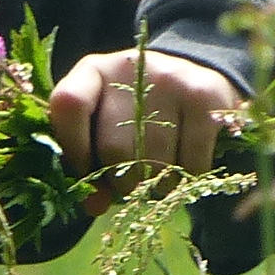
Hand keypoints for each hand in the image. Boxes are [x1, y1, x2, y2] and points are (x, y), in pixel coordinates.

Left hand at [47, 48, 245, 211]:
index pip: (69, 104)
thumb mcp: (102, 126)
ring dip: (154, 184)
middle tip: (131, 183)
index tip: (87, 171)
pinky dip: (185, 180)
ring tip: (157, 177)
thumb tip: (96, 206)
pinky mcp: (206, 95)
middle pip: (115, 147)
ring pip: (154, 161)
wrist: (191, 77)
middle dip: (121, 181)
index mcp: (93, 72)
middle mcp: (131, 68)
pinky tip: (183, 169)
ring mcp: (172, 78)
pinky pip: (190, 162)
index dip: (74, 148)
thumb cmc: (133, 112)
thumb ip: (89, 163)